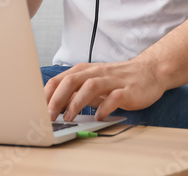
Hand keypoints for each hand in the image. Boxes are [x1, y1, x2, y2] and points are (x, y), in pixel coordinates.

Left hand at [44, 56, 166, 121]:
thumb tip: (55, 106)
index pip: (61, 79)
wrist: (150, 72)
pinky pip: (114, 97)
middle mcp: (97, 73)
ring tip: (69, 117)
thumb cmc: (118, 79)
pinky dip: (104, 107)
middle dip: (57, 99)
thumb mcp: (94, 83)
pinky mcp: (127, 90)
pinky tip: (98, 116)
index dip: (47, 94)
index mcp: (86, 71)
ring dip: (77, 102)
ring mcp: (113, 80)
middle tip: (50, 116)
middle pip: (72, 81)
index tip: (38, 109)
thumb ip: (76, 92)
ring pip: (90, 86)